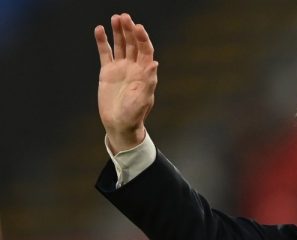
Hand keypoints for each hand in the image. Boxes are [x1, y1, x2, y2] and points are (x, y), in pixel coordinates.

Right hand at [95, 14, 157, 152]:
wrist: (119, 124)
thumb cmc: (134, 115)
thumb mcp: (143, 99)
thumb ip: (149, 81)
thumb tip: (154, 63)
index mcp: (145, 73)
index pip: (145, 50)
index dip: (142, 38)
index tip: (137, 27)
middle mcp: (134, 67)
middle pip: (133, 44)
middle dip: (129, 30)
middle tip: (124, 17)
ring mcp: (120, 68)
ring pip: (120, 45)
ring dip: (118, 32)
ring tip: (115, 18)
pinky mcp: (107, 72)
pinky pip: (105, 53)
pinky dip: (103, 41)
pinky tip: (100, 29)